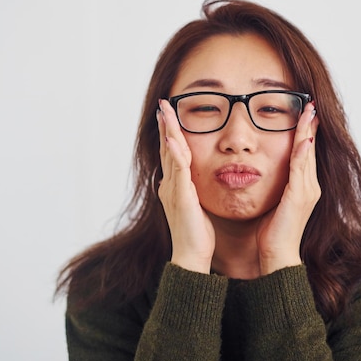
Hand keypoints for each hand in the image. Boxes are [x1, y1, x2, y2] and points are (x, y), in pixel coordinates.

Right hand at [157, 99, 214, 273]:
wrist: (191, 256)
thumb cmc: (196, 234)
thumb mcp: (195, 205)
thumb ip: (192, 190)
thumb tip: (193, 179)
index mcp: (175, 185)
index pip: (172, 153)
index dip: (170, 132)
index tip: (170, 113)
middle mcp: (170, 184)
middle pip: (167, 148)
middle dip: (165, 125)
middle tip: (164, 104)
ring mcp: (174, 190)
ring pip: (170, 154)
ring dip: (168, 132)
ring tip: (166, 113)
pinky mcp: (181, 197)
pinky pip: (178, 171)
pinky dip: (175, 154)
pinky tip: (173, 140)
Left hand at [256, 102, 320, 274]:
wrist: (276, 256)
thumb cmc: (271, 233)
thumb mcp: (273, 203)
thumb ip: (274, 187)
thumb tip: (262, 173)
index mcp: (303, 188)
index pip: (304, 154)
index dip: (305, 133)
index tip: (304, 114)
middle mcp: (310, 187)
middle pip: (310, 149)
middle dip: (310, 126)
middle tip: (310, 105)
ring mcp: (307, 192)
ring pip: (307, 155)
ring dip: (308, 132)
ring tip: (309, 112)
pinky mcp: (299, 197)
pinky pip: (301, 169)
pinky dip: (302, 151)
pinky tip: (302, 138)